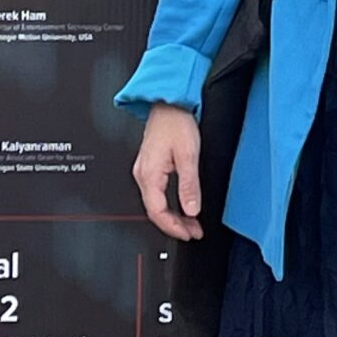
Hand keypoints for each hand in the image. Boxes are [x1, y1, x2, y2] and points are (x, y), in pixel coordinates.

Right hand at [133, 103, 204, 239]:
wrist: (168, 102)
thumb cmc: (176, 121)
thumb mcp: (188, 154)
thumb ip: (189, 185)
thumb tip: (191, 210)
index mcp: (149, 174)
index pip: (158, 212)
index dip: (173, 227)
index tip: (189, 234)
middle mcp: (142, 174)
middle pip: (155, 211)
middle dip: (175, 225)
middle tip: (194, 232)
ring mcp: (144, 170)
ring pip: (156, 203)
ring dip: (173, 216)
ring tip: (191, 223)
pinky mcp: (150, 166)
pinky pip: (157, 193)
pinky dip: (170, 204)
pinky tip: (181, 206)